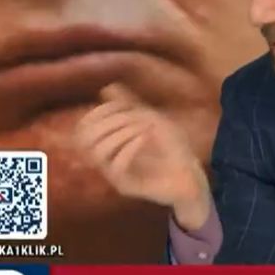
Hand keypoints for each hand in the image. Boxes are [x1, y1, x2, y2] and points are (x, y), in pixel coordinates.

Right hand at [75, 83, 210, 230]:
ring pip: (98, 153)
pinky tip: (146, 137)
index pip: (83, 129)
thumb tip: (107, 88)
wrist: (192, 176)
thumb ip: (129, 106)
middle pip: (85, 140)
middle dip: (110, 121)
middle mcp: (106, 162)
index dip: (98, 113)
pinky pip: (116, 167)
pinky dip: (130, 146)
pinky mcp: (126, 187)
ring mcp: (114, 176)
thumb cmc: (172, 148)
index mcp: (108, 146)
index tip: (125, 105)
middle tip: (137, 116)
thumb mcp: (153, 120)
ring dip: (121, 132)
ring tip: (145, 127)